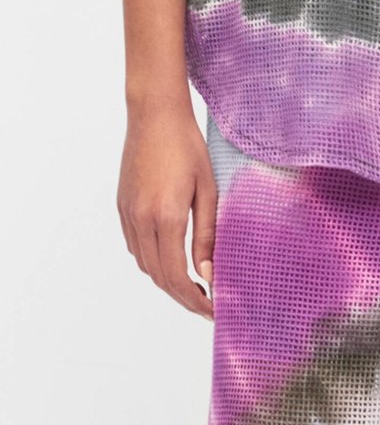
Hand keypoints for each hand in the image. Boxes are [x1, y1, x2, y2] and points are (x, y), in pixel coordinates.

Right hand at [117, 100, 216, 319]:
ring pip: (144, 264)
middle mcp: (142, 220)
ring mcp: (128, 214)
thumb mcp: (208, 188)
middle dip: (183, 296)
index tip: (213, 309)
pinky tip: (170, 257)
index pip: (177, 276)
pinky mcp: (122, 206)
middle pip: (159, 276)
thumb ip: (207, 233)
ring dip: (166, 280)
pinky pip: (134, 246)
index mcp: (167, 216)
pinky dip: (152, 260)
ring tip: (192, 284)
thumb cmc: (187, 145)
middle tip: (206, 303)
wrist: (154, 115)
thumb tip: (208, 272)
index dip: (195, 299)